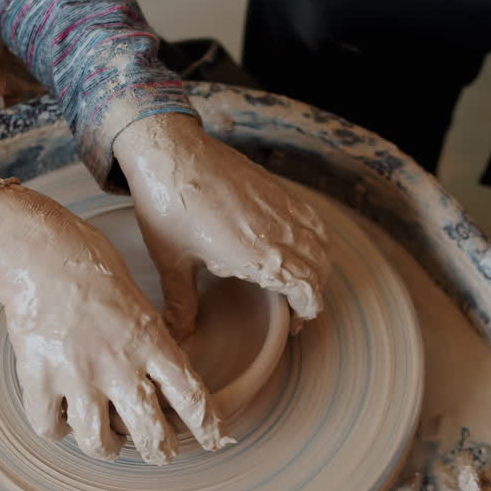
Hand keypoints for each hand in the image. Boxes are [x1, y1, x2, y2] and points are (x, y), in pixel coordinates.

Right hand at [0, 184, 230, 464]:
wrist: (40, 253)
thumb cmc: (91, 265)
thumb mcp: (138, 300)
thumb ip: (149, 339)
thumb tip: (156, 375)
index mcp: (150, 341)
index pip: (191, 395)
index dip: (207, 425)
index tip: (215, 440)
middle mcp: (119, 364)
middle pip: (151, 433)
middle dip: (160, 452)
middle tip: (160, 453)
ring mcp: (78, 375)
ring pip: (99, 442)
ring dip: (107, 448)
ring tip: (107, 443)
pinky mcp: (40, 379)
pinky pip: (50, 426)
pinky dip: (56, 428)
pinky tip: (60, 417)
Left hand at [114, 113, 330, 339]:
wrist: (171, 150)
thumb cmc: (169, 204)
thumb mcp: (171, 262)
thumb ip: (181, 304)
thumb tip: (178, 339)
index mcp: (257, 255)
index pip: (308, 289)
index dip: (308, 311)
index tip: (295, 323)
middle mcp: (279, 231)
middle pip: (320, 269)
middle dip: (314, 293)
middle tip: (294, 308)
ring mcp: (281, 207)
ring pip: (322, 243)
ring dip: (318, 265)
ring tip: (298, 278)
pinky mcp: (276, 190)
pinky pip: (312, 219)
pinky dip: (315, 237)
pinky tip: (296, 243)